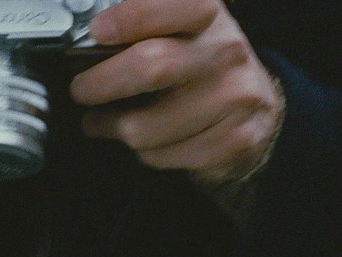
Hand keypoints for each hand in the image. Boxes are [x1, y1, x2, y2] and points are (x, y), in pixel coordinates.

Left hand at [69, 0, 282, 181]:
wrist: (259, 109)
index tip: (97, 31)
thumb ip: (144, 28)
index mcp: (208, 15)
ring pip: (146, 127)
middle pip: (151, 66)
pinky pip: (163, 156)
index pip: (169, 6)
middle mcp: (226, 51)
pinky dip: (145, 152)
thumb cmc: (203, 67)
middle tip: (81, 91)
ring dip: (113, 128)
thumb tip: (86, 42)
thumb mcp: (184, 30)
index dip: (129, 18)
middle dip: (101, 83)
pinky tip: (148, 141)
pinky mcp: (233, 141)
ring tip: (105, 122)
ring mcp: (233, 98)